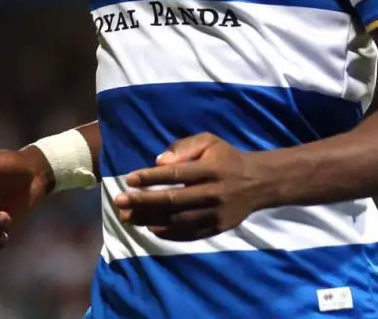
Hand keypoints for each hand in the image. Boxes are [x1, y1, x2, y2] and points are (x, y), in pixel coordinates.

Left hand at [113, 133, 272, 241]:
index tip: (129, 179)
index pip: (175, 174)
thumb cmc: (226, 158)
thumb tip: (159, 161)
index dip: (150, 177)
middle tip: (119, 201)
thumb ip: (184, 147)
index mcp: (211, 169)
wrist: (258, 182)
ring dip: (149, 219)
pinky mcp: (217, 228)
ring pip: (177, 220)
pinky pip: (189, 234)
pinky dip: (168, 233)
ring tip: (127, 217)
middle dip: (143, 201)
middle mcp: (213, 192)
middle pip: (173, 200)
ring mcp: (215, 213)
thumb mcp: (209, 142)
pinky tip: (150, 227)